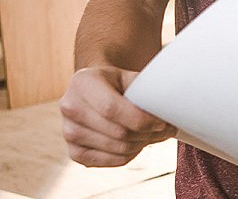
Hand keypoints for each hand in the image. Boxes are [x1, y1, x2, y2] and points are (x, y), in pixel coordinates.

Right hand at [59, 66, 173, 166]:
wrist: (94, 93)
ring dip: (142, 145)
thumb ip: (146, 88)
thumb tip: (169, 105)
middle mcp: (70, 107)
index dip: (141, 120)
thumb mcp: (129, 77)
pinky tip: (137, 144)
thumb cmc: (116, 84)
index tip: (162, 123)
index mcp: (82, 82)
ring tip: (153, 135)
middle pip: (117, 132)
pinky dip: (130, 155)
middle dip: (147, 134)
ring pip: (117, 148)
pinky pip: (111, 161)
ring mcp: (69, 132)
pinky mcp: (74, 152)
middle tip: (166, 130)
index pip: (112, 109)